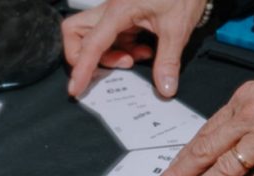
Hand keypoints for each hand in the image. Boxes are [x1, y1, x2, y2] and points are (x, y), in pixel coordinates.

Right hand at [62, 0, 206, 97]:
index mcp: (119, 10)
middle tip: (111, 67)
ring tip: (134, 59)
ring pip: (94, 37)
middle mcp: (112, 11)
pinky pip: (112, 38)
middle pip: (77, 33)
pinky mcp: (125, 18)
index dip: (82, 68)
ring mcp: (117, 14)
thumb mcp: (177, 28)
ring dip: (109, 55)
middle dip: (85, 56)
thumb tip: (165, 87)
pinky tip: (143, 52)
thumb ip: (168, 61)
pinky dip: (122, 50)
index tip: (77, 87)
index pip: (91, 43)